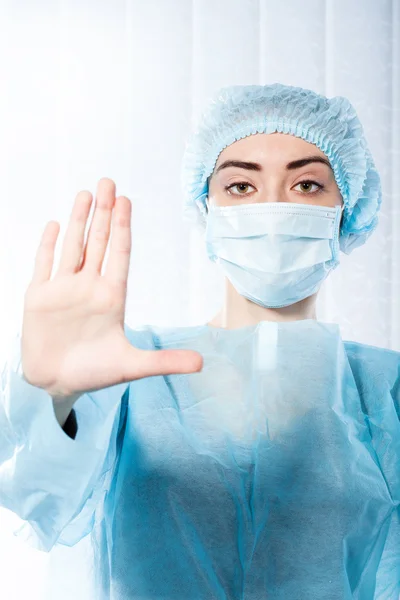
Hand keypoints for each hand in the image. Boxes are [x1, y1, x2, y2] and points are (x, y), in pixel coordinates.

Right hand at [21, 178, 202, 398]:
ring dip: (78, 220)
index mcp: (112, 297)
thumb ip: (164, 361)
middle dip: (103, 212)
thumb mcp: (131, 367)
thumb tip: (201, 364)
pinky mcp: (39, 298)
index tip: (127, 201)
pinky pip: (44, 265)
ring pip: (72, 247)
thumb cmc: (94, 374)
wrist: (57, 385)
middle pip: (98, 242)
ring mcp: (63, 290)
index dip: (122, 227)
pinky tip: (55, 224)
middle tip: (108, 182)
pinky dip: (47, 245)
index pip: (119, 254)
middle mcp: (89, 287)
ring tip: (85, 194)